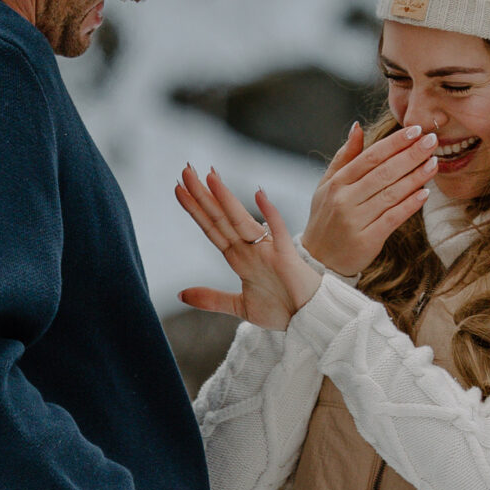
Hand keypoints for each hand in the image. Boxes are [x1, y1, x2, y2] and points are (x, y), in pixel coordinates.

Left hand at [174, 169, 319, 328]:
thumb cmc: (281, 310)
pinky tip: (259, 195)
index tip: (179, 189)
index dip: (195, 209)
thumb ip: (210, 298)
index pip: (212, 228)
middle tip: (185, 170)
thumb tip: (179, 294)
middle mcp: (250, 249)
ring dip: (226, 199)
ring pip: (242, 220)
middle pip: (221, 218)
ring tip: (209, 176)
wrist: (310, 320)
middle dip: (202, 195)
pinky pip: (278, 232)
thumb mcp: (239, 306)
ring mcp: (268, 250)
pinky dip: (269, 214)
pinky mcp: (286, 256)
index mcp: (239, 258)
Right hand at [302, 122, 437, 276]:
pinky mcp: (367, 240)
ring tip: (434, 163)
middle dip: (411, 154)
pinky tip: (425, 193)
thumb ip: (344, 156)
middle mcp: (344, 200)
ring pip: (391, 194)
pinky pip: (393, 218)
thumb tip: (357, 127)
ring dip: (416, 177)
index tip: (415, 130)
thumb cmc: (325, 218)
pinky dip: (410, 205)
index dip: (394, 142)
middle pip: (383, 172)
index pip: (370, 157)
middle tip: (432, 141)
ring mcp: (355, 220)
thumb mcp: (327, 185)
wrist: (318, 261)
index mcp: (337, 183)